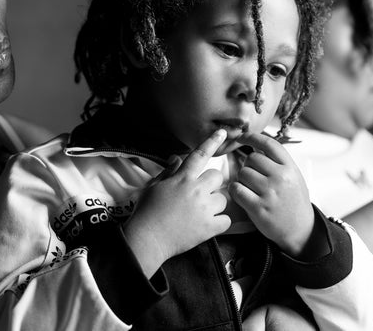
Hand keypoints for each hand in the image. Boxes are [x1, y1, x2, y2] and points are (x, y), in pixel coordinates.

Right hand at [124, 129, 230, 276]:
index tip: (223, 132)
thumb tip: (177, 158)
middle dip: (210, 184)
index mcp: (182, 178)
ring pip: (223, 199)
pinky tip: (207, 225)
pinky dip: (219, 223)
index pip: (200, 155)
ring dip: (214, 204)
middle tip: (198, 195)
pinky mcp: (210, 227)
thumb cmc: (146, 212)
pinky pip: (226, 220)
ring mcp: (204, 209)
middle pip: (217, 177)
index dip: (212, 141)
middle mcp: (196, 190)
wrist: (147, 240)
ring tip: (199, 213)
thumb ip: (168, 171)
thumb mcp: (153, 186)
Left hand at [229, 132, 315, 256]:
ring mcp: (269, 193)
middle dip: (248, 165)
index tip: (242, 137)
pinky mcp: (258, 208)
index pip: (268, 144)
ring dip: (242, 179)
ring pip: (242, 173)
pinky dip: (236, 190)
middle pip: (251, 158)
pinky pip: (237, 189)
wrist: (301, 230)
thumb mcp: (293, 177)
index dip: (252, 137)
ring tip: (251, 188)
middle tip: (253, 176)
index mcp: (290, 168)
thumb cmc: (294, 201)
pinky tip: (242, 194)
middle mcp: (281, 178)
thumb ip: (278, 162)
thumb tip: (255, 145)